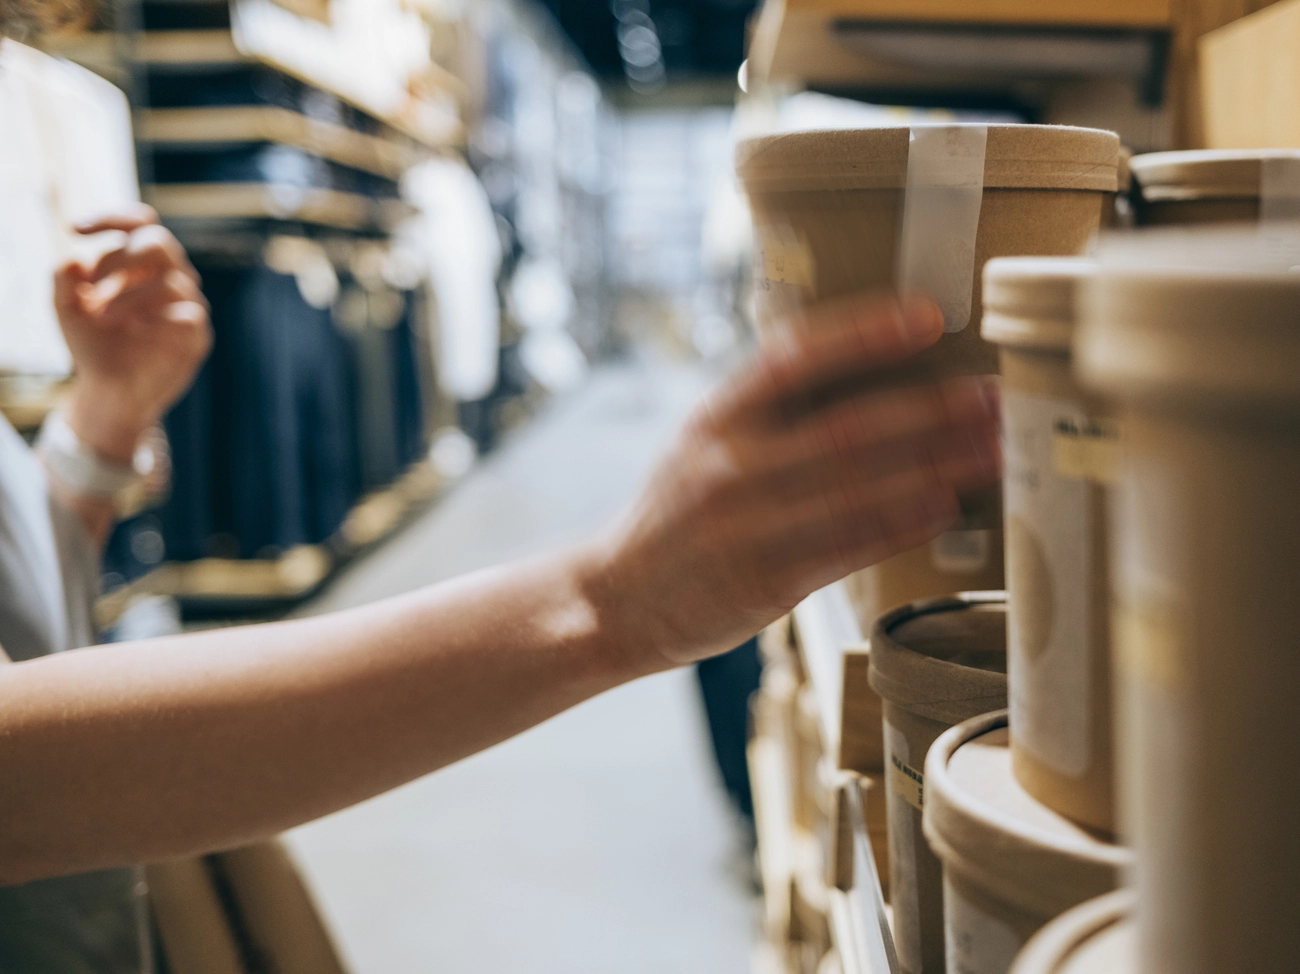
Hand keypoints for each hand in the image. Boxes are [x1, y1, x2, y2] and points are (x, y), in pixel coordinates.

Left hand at [53, 205, 210, 464]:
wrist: (111, 391)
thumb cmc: (93, 345)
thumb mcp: (66, 309)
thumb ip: (63, 279)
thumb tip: (76, 259)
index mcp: (139, 264)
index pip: (140, 223)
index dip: (111, 218)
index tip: (75, 229)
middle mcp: (167, 277)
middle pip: (160, 242)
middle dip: (122, 257)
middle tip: (92, 283)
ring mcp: (186, 305)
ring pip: (171, 281)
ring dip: (130, 296)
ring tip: (104, 317)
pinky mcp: (196, 334)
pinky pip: (188, 314)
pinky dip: (158, 318)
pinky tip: (137, 330)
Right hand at [599, 293, 1001, 667]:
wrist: (616, 598)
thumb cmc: (676, 517)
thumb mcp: (702, 444)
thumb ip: (765, 413)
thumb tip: (863, 378)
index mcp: (718, 417)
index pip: (795, 358)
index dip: (864, 333)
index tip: (929, 316)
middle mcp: (729, 463)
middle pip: (847, 428)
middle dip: (932, 411)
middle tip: (995, 397)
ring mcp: (744, 523)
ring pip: (857, 488)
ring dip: (936, 467)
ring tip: (994, 450)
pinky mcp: (763, 580)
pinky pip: (846, 547)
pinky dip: (900, 524)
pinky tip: (945, 507)